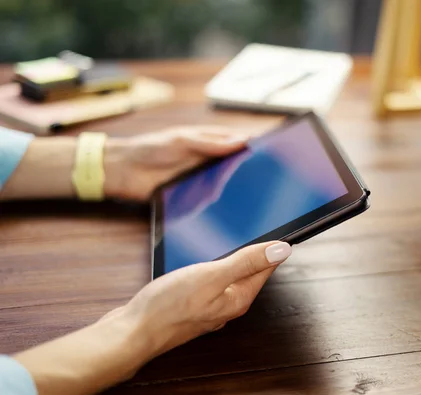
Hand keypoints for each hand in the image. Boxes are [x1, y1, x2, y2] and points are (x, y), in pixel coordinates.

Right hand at [15, 241, 291, 394]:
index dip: (272, 246)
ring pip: (229, 277)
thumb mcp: (212, 276)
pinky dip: (214, 268)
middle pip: (249, 272)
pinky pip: (212, 283)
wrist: (133, 332)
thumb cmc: (169, 306)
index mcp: (239, 297)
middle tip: (260, 229)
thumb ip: (246, 262)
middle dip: (255, 252)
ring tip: (238, 240)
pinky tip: (205, 261)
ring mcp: (210, 307)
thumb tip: (282, 249)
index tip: (280, 228)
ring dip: (234, 259)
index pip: (265, 267)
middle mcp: (228, 305)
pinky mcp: (193, 306)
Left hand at [104, 125, 248, 200]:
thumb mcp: (182, 140)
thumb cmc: (150, 148)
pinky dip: (215, 204)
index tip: (273, 148)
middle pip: (238, 168)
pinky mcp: (194, 198)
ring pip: (226, 186)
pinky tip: (217, 205)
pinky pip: (210, 202)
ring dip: (231, 190)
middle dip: (248, 172)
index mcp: (210, 142)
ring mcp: (203, 180)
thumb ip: (211, 142)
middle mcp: (210, 161)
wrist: (123, 172)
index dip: (256, 145)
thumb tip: (242, 141)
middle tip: (262, 177)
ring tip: (237, 191)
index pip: (240, 142)